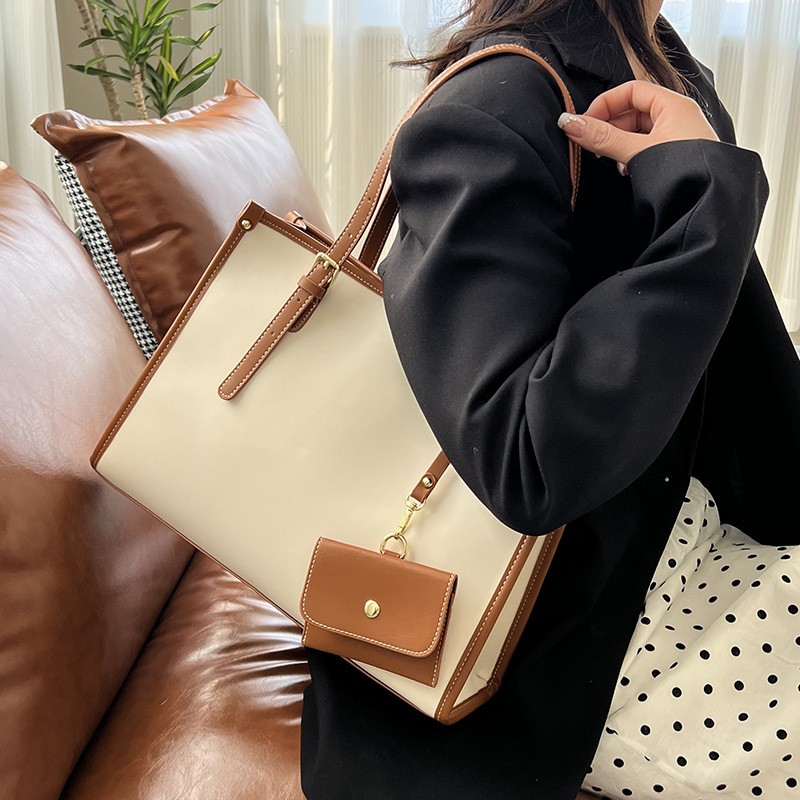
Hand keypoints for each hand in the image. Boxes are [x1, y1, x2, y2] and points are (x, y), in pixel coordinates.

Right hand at [557, 80, 718, 174]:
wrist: (708, 205)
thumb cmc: (688, 174)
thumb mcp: (638, 152)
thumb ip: (603, 138)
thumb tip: (571, 124)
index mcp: (675, 105)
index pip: (631, 90)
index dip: (605, 104)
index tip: (585, 122)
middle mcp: (678, 117)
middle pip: (632, 111)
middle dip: (610, 127)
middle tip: (593, 143)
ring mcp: (677, 138)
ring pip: (638, 131)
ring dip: (619, 144)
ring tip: (613, 161)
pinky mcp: (675, 157)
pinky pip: (646, 148)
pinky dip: (631, 157)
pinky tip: (627, 171)